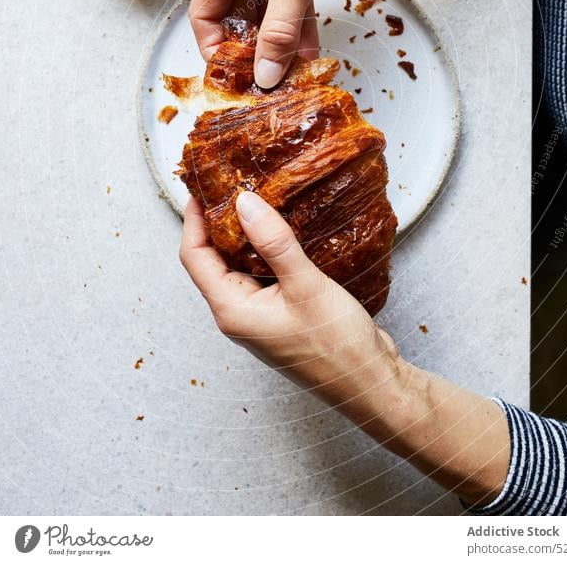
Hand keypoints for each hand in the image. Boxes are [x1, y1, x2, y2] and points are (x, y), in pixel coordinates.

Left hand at [179, 191, 402, 412]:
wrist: (371, 382)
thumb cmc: (338, 346)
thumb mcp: (306, 285)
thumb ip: (274, 242)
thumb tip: (244, 203)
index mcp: (232, 310)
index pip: (195, 257)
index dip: (194, 220)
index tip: (202, 188)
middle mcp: (239, 313)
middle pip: (213, 259)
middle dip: (220, 222)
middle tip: (234, 184)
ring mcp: (260, 314)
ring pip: (241, 265)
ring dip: (247, 234)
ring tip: (261, 198)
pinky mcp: (281, 312)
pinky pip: (264, 274)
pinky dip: (268, 249)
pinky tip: (285, 229)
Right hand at [189, 0, 459, 87]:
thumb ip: (279, 31)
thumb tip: (266, 72)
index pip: (204, 15)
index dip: (215, 48)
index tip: (233, 77)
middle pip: (235, 20)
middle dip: (250, 51)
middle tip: (266, 80)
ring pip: (265, 18)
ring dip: (277, 45)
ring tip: (291, 73)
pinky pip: (290, 9)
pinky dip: (298, 30)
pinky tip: (309, 53)